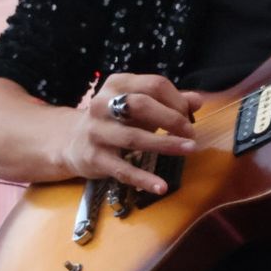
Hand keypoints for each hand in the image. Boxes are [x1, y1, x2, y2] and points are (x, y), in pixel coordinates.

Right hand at [60, 73, 203, 194]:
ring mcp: (96, 131)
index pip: (154, 85)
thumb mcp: (140, 106)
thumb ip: (169, 102)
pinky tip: (162, 186)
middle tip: (191, 134)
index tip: (189, 116)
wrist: (72, 141)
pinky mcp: (93, 158)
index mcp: (117, 84)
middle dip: (172, 119)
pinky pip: (122, 170)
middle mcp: (102, 104)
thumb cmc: (116, 120)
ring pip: (134, 137)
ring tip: (189, 150)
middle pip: (142, 105)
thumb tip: (198, 101)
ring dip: (165, 144)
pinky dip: (143, 179)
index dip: (176, 100)